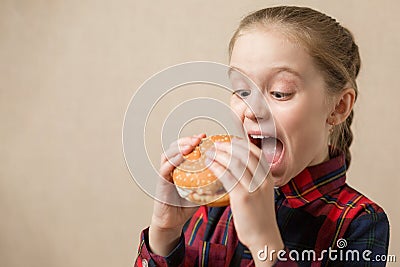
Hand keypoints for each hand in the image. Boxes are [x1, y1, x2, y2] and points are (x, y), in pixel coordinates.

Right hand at [149, 133, 205, 255]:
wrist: (173, 221)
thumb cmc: (186, 205)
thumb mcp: (203, 190)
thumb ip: (212, 181)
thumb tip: (231, 174)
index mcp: (181, 167)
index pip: (185, 147)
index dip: (194, 140)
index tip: (206, 136)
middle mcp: (171, 167)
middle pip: (176, 146)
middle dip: (188, 140)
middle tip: (199, 138)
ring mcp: (165, 173)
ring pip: (168, 153)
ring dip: (180, 147)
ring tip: (192, 145)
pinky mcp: (161, 182)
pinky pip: (165, 168)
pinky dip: (173, 161)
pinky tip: (183, 157)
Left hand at [206, 138, 283, 264]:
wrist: (264, 237)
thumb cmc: (259, 217)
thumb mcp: (262, 194)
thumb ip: (254, 181)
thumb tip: (239, 169)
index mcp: (268, 178)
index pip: (256, 153)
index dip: (242, 144)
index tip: (230, 141)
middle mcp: (263, 180)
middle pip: (245, 154)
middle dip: (229, 146)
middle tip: (216, 144)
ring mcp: (253, 188)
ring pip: (236, 163)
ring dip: (221, 155)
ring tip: (210, 153)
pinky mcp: (243, 197)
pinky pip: (228, 176)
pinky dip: (218, 167)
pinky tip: (210, 165)